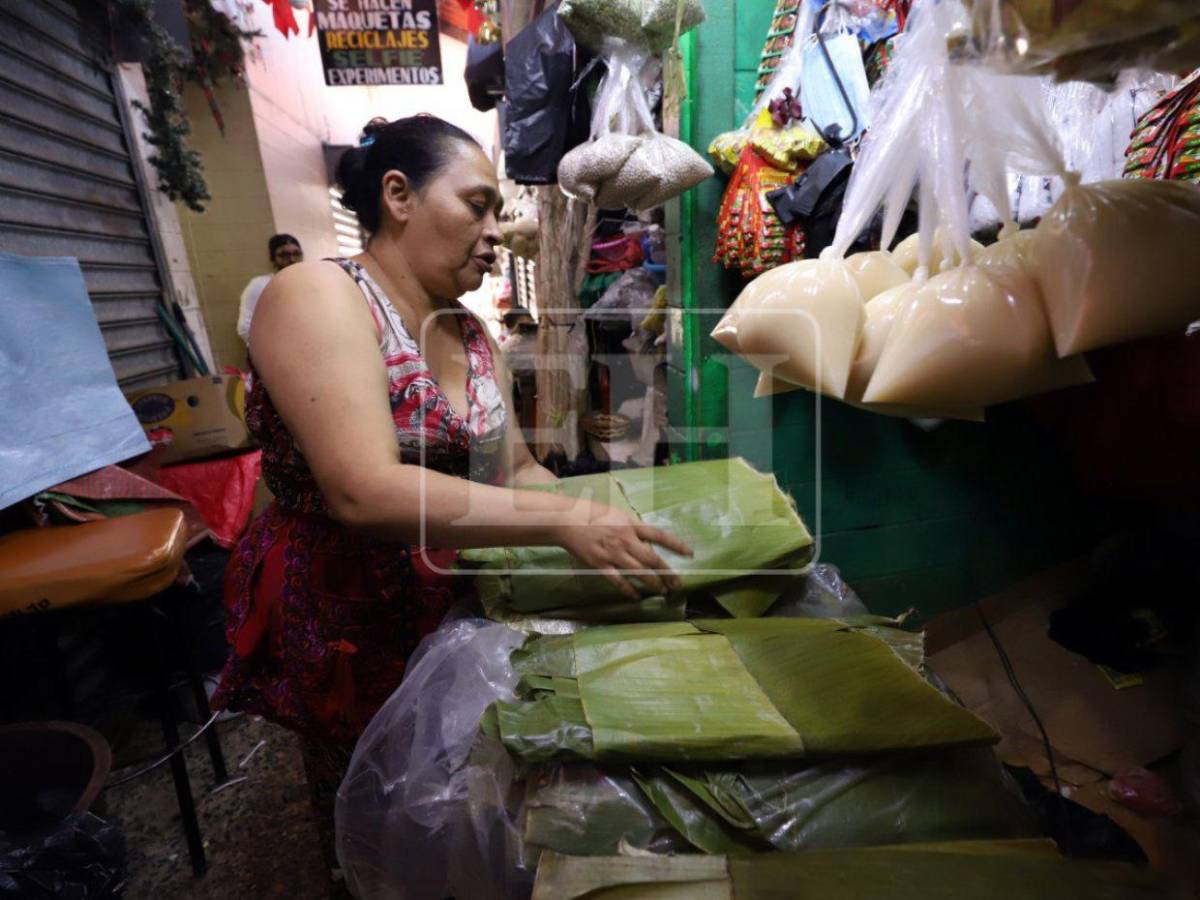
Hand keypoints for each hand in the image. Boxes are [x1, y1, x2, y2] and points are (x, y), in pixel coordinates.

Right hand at [557, 502, 692, 598]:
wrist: (566, 520)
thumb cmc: (591, 513)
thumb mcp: (616, 514)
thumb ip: (631, 527)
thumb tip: (645, 539)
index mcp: (631, 525)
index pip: (659, 536)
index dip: (676, 545)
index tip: (689, 554)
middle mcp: (625, 540)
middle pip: (653, 559)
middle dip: (668, 573)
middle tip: (677, 583)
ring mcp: (613, 554)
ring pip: (639, 573)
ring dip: (653, 584)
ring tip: (663, 591)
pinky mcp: (600, 565)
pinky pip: (618, 581)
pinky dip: (628, 590)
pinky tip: (636, 596)